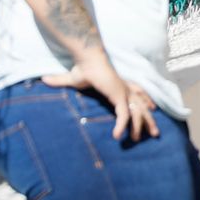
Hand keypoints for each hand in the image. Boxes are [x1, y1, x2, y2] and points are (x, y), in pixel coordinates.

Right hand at [41, 56, 159, 140]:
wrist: (87, 59)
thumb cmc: (83, 67)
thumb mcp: (72, 78)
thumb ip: (60, 81)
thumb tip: (44, 78)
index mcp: (119, 84)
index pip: (138, 92)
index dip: (145, 100)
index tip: (152, 108)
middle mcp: (125, 89)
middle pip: (143, 105)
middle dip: (149, 120)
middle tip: (155, 133)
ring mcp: (124, 93)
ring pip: (137, 113)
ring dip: (139, 127)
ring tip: (136, 140)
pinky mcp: (119, 96)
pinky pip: (124, 115)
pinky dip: (122, 126)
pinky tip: (117, 136)